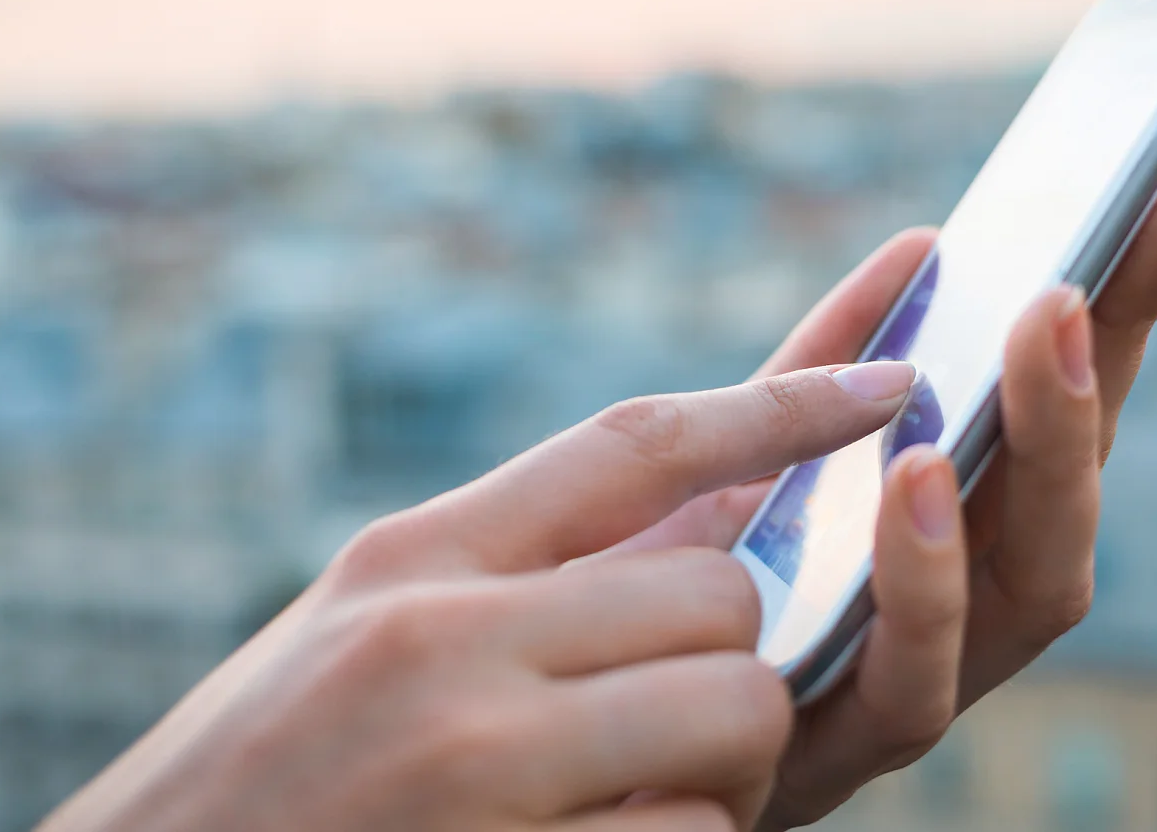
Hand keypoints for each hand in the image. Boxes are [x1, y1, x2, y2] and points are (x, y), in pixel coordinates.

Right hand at [41, 363, 924, 831]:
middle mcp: (440, 641)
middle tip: (671, 723)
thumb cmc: (264, 787)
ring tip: (623, 803)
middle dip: (732, 660)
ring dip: (720, 770)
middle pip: (722, 592)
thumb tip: (719, 516)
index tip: (892, 368)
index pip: (636, 441)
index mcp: (407, 562)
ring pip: (740, 710)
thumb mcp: (361, 640)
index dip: (782, 401)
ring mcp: (476, 766)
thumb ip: (517, 576)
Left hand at [618, 169, 1156, 828]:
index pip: (1056, 410)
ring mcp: (907, 688)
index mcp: (943, 534)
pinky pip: (911, 690)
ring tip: (1033, 344)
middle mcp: (952, 610)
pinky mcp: (835, 760)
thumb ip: (819, 373)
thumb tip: (924, 249)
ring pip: (1032, 593)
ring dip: (1043, 463)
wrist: (527, 726)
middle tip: (1083, 273)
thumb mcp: (730, 456)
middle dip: (1094, 377)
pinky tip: (915, 482)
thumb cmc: (649, 590)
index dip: (1126, 309)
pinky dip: (926, 587)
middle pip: (1068, 493)